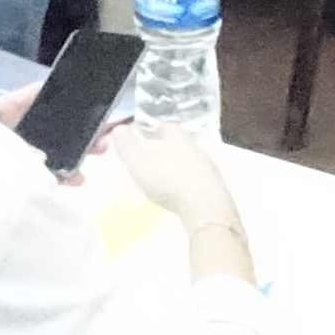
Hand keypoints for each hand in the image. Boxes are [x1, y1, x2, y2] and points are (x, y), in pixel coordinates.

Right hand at [103, 118, 243, 249]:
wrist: (206, 208)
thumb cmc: (169, 181)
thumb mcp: (139, 162)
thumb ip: (127, 145)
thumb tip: (118, 128)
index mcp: (178, 138)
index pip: (167, 126)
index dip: (156, 128)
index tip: (147, 133)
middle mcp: (196, 148)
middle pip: (182, 142)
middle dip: (168, 147)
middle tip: (154, 155)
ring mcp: (209, 168)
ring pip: (192, 161)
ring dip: (179, 166)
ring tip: (166, 176)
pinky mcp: (216, 188)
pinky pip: (199, 180)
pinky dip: (189, 182)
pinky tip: (181, 193)